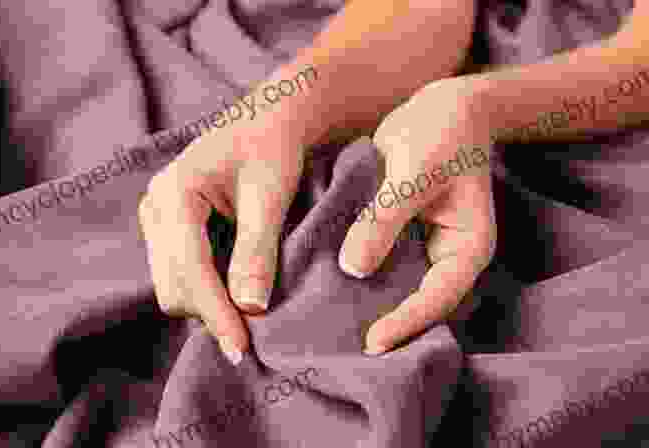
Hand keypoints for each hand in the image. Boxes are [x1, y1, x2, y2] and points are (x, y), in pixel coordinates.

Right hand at [138, 114, 304, 364]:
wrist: (271, 119)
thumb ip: (257, 250)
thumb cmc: (274, 146)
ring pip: (173, 284)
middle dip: (210, 312)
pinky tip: (237, 290)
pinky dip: (207, 288)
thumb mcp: (269, 196)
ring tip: (248, 313)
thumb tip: (250, 308)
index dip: (215, 313)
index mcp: (174, 192)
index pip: (189, 269)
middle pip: (173, 284)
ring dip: (208, 304)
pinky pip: (180, 272)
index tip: (241, 349)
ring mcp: (157, 217)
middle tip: (252, 335)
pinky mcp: (169, 227)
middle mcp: (155, 206)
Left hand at [337, 77, 496, 354]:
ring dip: (366, 304)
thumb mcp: (413, 172)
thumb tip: (352, 268)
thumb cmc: (440, 133)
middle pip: (417, 304)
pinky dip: (356, 276)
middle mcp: (446, 257)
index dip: (406, 323)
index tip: (371, 344)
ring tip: (327, 329)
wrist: (443, 107)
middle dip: (385, 325)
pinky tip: (323, 287)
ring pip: (394, 288)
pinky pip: (378, 264)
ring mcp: (421, 249)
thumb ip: (384, 219)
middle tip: (341, 352)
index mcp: (467, 249)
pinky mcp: (399, 237)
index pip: (437, 298)